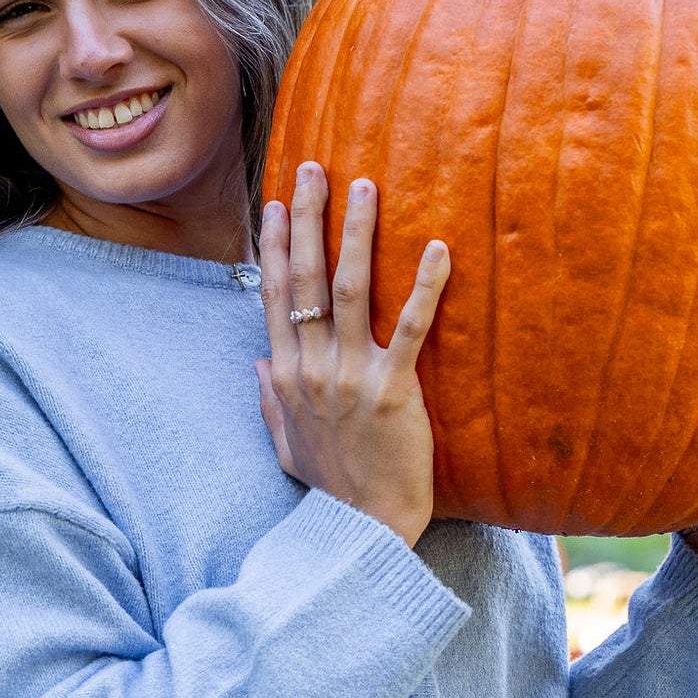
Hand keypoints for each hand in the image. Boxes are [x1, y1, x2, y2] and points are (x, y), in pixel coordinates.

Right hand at [255, 162, 449, 547]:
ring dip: (358, 233)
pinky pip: (410, 329)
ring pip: (351, 289)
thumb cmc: (330, 488)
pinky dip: (425, 287)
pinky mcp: (394, 391)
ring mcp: (351, 377)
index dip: (272, 244)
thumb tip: (259, 363)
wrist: (363, 530)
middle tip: (313, 167)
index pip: (274, 295)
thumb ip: (270, 400)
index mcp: (287, 375)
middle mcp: (312, 368)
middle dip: (306, 218)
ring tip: (365, 186)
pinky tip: (438, 248)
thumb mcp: (285, 444)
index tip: (274, 200)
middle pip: (305, 278)